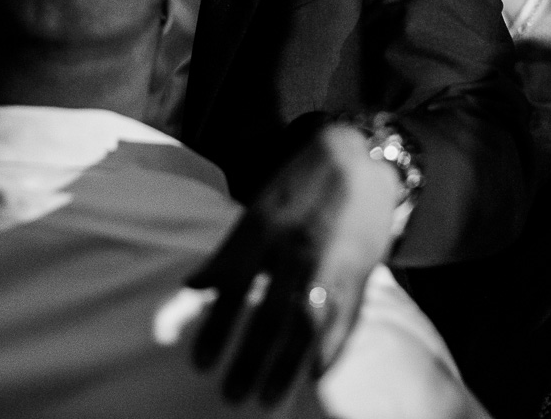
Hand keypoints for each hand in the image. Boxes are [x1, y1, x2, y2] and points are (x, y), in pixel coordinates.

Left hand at [176, 120, 400, 404]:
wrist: (358, 156)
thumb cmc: (297, 188)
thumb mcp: (256, 211)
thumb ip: (226, 253)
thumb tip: (190, 290)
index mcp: (263, 229)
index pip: (233, 286)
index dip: (215, 326)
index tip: (200, 363)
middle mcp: (294, 247)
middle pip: (269, 314)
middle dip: (249, 360)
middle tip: (230, 396)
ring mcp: (330, 261)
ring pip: (306, 324)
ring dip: (285, 367)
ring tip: (268, 399)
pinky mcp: (360, 270)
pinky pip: (345, 318)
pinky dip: (330, 349)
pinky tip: (315, 375)